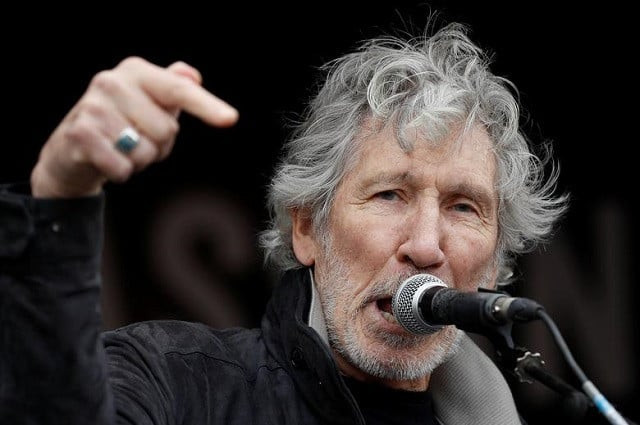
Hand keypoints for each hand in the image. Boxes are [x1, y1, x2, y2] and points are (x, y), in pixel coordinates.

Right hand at [30, 57, 238, 197]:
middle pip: (167, 130)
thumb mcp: (150, 104)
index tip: (231, 119)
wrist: (71, 150)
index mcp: (136, 71)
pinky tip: (106, 161)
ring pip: (146, 151)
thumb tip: (192, 76)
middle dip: (159, 145)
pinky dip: (122, 172)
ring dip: (139, 161)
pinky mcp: (79, 133)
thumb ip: (174, 88)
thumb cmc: (121, 125)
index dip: (207, 106)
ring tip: (120, 149)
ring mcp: (93, 105)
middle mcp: (112, 81)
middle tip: (136, 140)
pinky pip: (123, 166)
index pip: (179, 91)